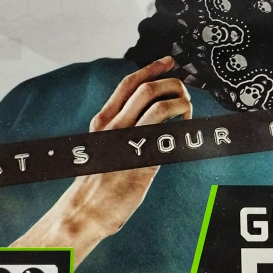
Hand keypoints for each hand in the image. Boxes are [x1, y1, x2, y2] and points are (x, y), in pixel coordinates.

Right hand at [67, 56, 191, 238]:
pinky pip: (167, 137)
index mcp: (103, 121)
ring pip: (159, 107)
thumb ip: (121, 128)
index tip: (169, 61)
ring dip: (181, 102)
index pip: (128, 84)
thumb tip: (147, 115)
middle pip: (147, 90)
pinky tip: (186, 132)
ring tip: (187, 110)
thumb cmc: (97, 180)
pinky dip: (183, 128)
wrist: (85, 211)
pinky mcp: (142, 162)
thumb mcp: (103, 145)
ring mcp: (128, 143)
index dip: (151, 68)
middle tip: (184, 92)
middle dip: (172, 85)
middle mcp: (114, 128)